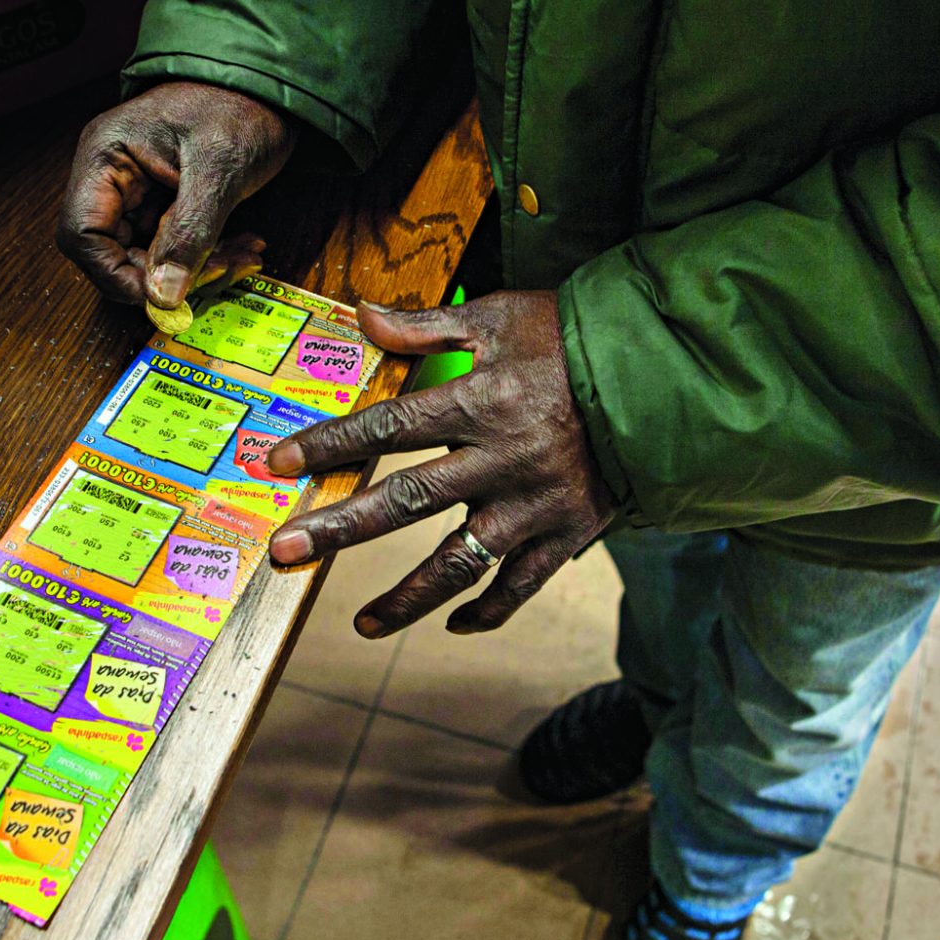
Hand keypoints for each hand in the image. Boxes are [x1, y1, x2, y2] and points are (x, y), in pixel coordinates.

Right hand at [55, 82, 295, 307]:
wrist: (270, 84)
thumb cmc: (239, 104)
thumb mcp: (218, 169)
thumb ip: (189, 233)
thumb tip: (163, 295)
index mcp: (106, 156)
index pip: (81, 235)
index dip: (115, 273)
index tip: (161, 294)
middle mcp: (113, 177)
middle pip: (113, 254)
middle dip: (165, 276)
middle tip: (217, 271)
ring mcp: (139, 192)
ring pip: (150, 257)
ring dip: (195, 270)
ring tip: (241, 257)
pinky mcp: (166, 204)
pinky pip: (175, 247)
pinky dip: (208, 256)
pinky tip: (243, 247)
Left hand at [265, 291, 616, 636]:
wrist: (663, 376)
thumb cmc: (572, 339)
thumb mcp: (500, 317)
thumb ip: (428, 326)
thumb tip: (361, 317)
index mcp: (482, 401)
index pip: (389, 426)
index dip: (330, 444)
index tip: (277, 462)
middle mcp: (504, 459)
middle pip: (407, 502)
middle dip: (341, 529)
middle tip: (286, 554)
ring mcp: (536, 504)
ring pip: (461, 562)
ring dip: (407, 597)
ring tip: (364, 623)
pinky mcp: (568, 532)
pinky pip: (521, 583)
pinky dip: (488, 609)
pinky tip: (453, 622)